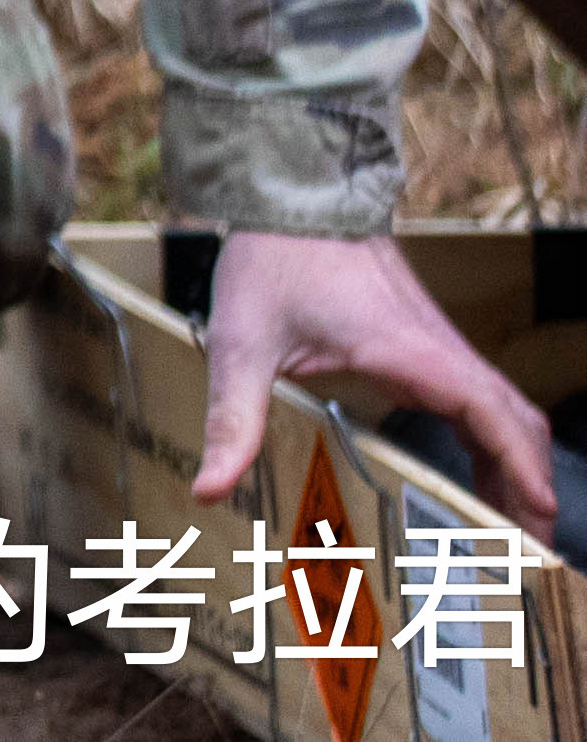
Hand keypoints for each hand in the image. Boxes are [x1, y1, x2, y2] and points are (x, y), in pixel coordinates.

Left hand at [197, 228, 558, 527]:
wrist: (292, 199)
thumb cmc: (272, 261)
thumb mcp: (241, 342)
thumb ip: (232, 417)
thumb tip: (209, 487)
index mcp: (410, 351)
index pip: (489, 411)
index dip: (519, 464)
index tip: (541, 512)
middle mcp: (439, 348)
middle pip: (511, 421)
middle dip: (528, 484)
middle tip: (528, 552)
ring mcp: (439, 344)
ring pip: (502, 410)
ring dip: (516, 465)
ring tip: (513, 530)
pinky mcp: (428, 344)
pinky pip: (478, 398)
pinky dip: (493, 440)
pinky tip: (482, 476)